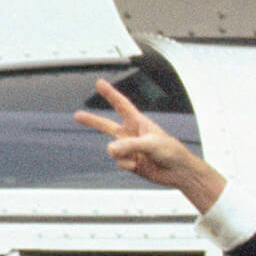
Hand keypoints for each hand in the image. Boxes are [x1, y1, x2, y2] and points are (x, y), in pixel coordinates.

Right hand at [75, 79, 227, 213]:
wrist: (178, 171)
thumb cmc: (171, 151)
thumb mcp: (151, 144)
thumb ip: (129, 145)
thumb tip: (111, 149)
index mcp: (139, 123)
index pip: (121, 105)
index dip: (110, 94)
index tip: (100, 83)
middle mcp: (131, 134)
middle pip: (107, 125)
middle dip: (92, 121)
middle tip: (77, 115)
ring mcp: (130, 149)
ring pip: (112, 149)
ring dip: (122, 153)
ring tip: (137, 156)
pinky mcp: (130, 162)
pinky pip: (119, 162)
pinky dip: (126, 164)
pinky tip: (138, 165)